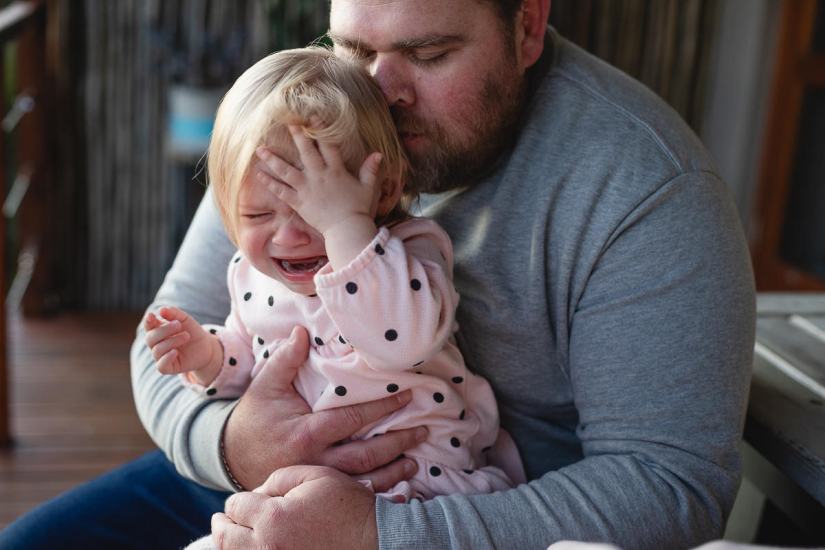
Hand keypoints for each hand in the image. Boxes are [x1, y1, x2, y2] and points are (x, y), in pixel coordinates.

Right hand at [143, 306, 221, 384]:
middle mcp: (157, 344)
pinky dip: (166, 358)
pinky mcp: (168, 368)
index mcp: (158, 330)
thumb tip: (161, 310)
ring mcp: (161, 356)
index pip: (148, 326)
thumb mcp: (186, 320)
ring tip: (186, 336)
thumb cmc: (193, 332)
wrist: (206, 347)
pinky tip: (175, 352)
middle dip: (164, 330)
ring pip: (157, 350)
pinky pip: (160, 366)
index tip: (152, 316)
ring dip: (172, 341)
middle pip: (150, 338)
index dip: (148, 321)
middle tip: (179, 325)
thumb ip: (175, 314)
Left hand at [212, 466, 377, 549]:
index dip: (237, 501)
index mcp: (272, 518)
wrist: (374, 540)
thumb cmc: (347, 506)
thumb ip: (280, 478)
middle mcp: (267, 547)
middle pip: (226, 537)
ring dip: (227, 543)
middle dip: (223, 524)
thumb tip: (257, 492)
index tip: (239, 501)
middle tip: (220, 519)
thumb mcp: (316, 476)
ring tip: (226, 535)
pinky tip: (247, 548)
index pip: (236, 507)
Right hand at [223, 325, 425, 489]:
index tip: (406, 397)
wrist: (230, 457)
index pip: (353, 419)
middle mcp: (316, 461)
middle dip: (398, 444)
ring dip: (392, 473)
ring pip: (362, 481)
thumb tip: (302, 331)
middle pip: (366, 456)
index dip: (382, 407)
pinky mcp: (317, 491)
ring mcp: (318, 480)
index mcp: (307, 433)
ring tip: (416, 463)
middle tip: (423, 432)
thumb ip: (286, 359)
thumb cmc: (253, 418)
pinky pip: (351, 495)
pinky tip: (394, 486)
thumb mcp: (266, 386)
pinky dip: (376, 493)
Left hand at [254, 125, 382, 235]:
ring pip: (286, 171)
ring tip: (260, 149)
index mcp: (336, 171)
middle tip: (286, 123)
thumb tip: (378, 154)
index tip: (312, 118)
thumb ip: (370, 170)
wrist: (347, 230)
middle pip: (305, 152)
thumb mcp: (368, 188)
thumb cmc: (358, 209)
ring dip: (273, 159)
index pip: (327, 146)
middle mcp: (319, 176)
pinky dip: (270, 183)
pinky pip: (281, 191)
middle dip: (296, 136)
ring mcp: (307, 189)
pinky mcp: (299, 203)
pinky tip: (259, 174)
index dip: (320, 131)